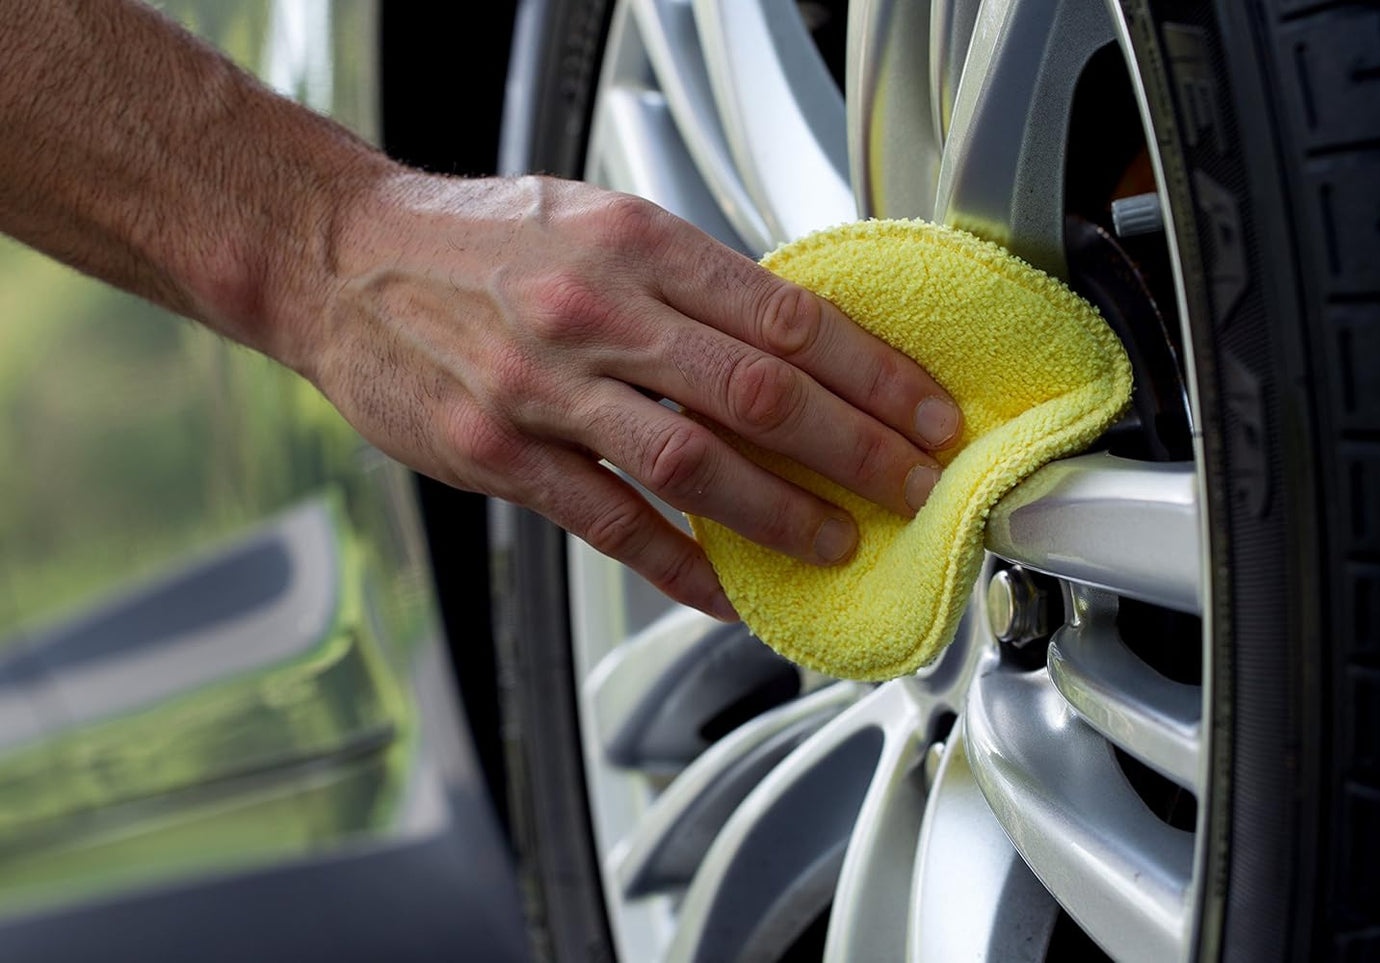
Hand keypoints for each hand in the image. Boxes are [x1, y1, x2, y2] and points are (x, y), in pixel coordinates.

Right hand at [309, 173, 958, 620]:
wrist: (340, 259)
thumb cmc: (477, 240)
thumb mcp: (596, 220)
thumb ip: (688, 284)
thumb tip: (791, 346)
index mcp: (634, 242)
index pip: (786, 316)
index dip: (872, 374)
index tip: (923, 412)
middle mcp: (595, 311)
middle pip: (759, 394)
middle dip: (856, 450)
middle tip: (911, 486)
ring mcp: (542, 388)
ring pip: (693, 464)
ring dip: (781, 515)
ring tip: (836, 541)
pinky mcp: (498, 454)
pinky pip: (610, 522)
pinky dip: (679, 565)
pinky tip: (727, 589)